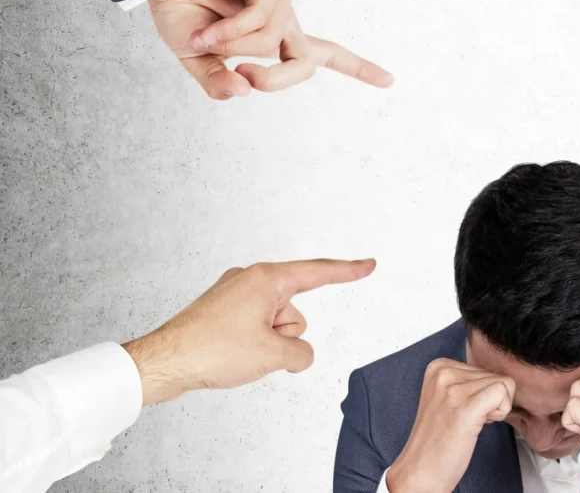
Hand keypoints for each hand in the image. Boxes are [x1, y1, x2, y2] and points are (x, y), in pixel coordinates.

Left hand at [122, 258, 376, 404]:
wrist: (164, 362)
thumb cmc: (210, 350)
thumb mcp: (272, 356)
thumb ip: (302, 353)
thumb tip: (297, 354)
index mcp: (265, 279)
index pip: (318, 273)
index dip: (348, 271)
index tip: (368, 265)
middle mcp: (249, 279)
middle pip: (294, 311)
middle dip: (286, 337)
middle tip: (256, 350)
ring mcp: (234, 295)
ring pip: (276, 324)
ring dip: (268, 344)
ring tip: (238, 354)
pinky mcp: (223, 311)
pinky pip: (256, 328)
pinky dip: (253, 345)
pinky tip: (231, 354)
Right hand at [148, 0, 393, 99]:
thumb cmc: (182, 16)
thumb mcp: (197, 62)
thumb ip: (219, 83)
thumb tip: (245, 92)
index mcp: (275, 42)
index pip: (325, 56)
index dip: (357, 68)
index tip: (390, 80)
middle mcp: (285, 22)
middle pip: (307, 62)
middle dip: (278, 79)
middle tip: (247, 77)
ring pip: (273, 43)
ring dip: (234, 48)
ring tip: (204, 41)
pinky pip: (261, 19)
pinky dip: (231, 31)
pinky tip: (207, 29)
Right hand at [386, 359, 515, 492]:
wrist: (420, 471)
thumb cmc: (438, 440)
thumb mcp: (447, 397)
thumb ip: (468, 381)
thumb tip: (501, 377)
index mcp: (438, 366)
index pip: (486, 368)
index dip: (483, 394)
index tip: (463, 411)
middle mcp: (443, 372)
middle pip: (496, 375)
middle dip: (490, 400)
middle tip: (467, 420)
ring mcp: (452, 388)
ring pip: (504, 384)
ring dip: (495, 408)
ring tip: (469, 424)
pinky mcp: (465, 407)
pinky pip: (503, 393)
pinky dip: (501, 412)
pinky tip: (479, 425)